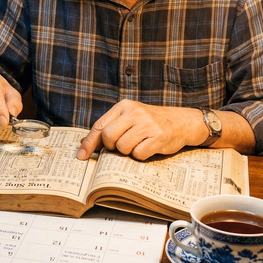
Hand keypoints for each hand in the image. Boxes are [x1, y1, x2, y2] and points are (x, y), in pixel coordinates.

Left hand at [76, 100, 204, 160]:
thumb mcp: (130, 117)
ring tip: (138, 144)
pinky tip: (148, 147)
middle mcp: (134, 112)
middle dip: (112, 147)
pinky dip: (141, 155)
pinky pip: (138, 154)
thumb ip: (110, 127)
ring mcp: (147, 124)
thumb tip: (84, 144)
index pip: (100, 125)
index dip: (89, 142)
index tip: (81, 156)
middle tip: (122, 146)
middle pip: (109, 137)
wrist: (181, 121)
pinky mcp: (158, 137)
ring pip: (122, 147)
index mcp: (124, 106)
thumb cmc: (151, 122)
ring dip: (128, 152)